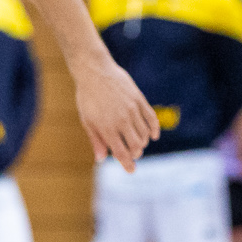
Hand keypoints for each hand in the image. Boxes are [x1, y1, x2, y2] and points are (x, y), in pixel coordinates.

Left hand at [72, 52, 158, 171]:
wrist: (95, 71)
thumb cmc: (88, 97)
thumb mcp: (87, 120)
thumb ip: (96, 140)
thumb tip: (102, 159)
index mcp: (107, 128)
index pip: (121, 153)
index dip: (127, 164)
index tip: (132, 170)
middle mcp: (122, 121)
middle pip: (136, 145)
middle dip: (136, 154)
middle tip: (133, 155)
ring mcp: (132, 110)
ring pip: (144, 134)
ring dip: (142, 142)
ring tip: (138, 144)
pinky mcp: (139, 100)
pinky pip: (151, 118)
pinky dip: (154, 129)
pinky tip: (153, 135)